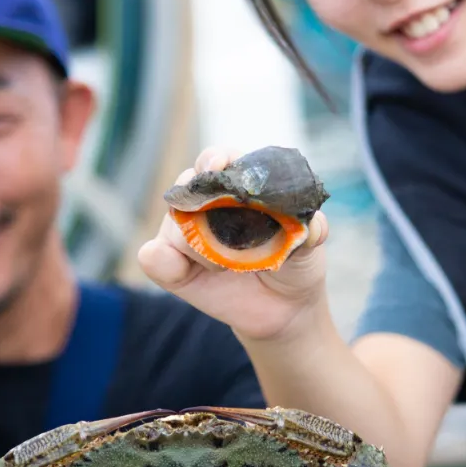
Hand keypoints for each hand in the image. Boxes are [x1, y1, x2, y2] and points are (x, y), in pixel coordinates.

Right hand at [136, 147, 333, 342]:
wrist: (283, 307)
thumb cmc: (294, 262)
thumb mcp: (308, 246)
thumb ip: (311, 230)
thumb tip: (313, 226)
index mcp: (235, 186)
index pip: (217, 160)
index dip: (214, 159)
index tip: (218, 166)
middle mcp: (204, 203)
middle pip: (187, 186)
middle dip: (201, 202)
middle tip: (222, 228)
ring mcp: (184, 234)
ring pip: (173, 225)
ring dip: (200, 247)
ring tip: (228, 267)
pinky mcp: (171, 265)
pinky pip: (152, 256)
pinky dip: (162, 261)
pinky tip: (188, 272)